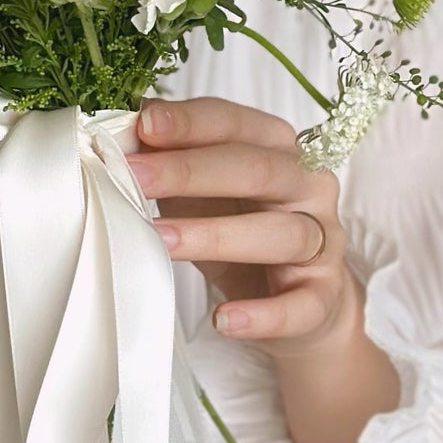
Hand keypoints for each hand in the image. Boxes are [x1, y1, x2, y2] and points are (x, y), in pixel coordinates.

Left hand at [129, 96, 396, 442]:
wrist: (296, 298)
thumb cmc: (239, 227)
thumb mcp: (202, 191)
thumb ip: (169, 160)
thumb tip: (118, 130)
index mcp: (277, 148)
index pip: (235, 123)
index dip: (190, 123)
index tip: (143, 125)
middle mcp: (308, 186)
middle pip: (258, 170)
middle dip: (191, 171)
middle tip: (134, 178)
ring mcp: (323, 241)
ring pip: (281, 233)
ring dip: (216, 235)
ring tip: (160, 241)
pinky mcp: (324, 296)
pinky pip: (300, 306)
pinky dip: (263, 314)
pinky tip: (223, 319)